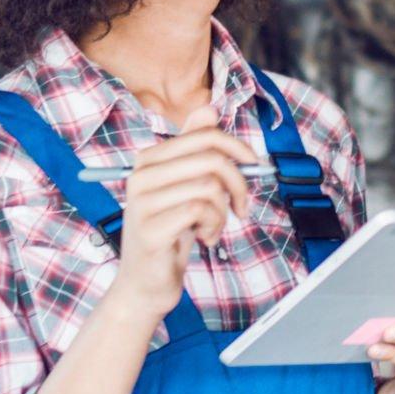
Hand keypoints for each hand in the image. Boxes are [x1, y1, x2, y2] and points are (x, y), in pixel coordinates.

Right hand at [106, 104, 258, 320]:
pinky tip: (205, 238)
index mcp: (149, 159)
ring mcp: (142, 201)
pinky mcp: (150, 228)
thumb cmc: (172, 233)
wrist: (145, 284)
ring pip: (210, 186)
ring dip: (223, 211)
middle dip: (238, 183)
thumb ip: (195, 151)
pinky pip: (201, 211)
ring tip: (213, 227)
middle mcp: (140, 175)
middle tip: (241, 206)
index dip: (238, 148)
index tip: (253, 168)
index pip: (205, 134)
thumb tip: (208, 109)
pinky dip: (215, 226)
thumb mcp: (186, 187)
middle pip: (211, 158)